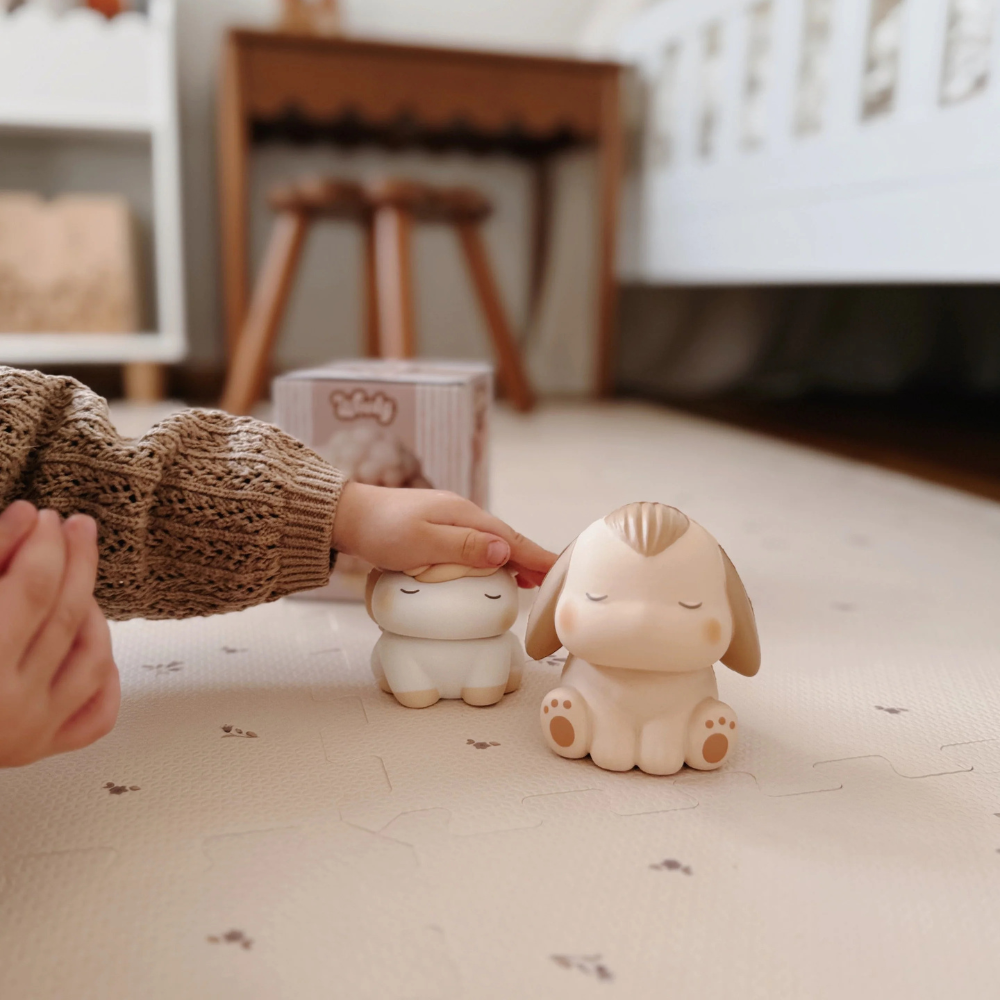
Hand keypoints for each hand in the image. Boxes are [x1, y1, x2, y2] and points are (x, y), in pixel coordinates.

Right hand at [0, 502, 120, 767]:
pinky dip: (104, 674)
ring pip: (92, 659)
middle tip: (77, 528)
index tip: (46, 518)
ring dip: (93, 613)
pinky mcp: (40, 748)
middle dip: (77, 562)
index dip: (44, 546)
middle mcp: (5, 704)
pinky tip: (90, 642)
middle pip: (65, 616)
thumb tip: (27, 517)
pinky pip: (97, 712)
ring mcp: (28, 731)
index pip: (30, 588)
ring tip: (77, 581)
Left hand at [331, 483, 556, 587]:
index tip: (559, 569)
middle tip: (552, 582)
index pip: (511, 539)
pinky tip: (489, 569)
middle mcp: (462, 514)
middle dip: (530, 559)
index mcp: (464, 516)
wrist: (347, 515)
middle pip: (505, 539)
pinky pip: (473, 545)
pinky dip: (489, 558)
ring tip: (529, 580)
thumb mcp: (422, 542)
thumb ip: (464, 548)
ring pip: (489, 542)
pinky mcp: (435, 529)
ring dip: (511, 560)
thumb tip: (505, 552)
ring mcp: (448, 520)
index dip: (536, 555)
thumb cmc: (381, 530)